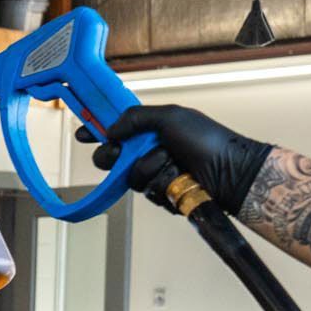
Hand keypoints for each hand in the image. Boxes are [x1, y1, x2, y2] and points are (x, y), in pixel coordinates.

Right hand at [77, 104, 273, 214]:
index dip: (97, 130)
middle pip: (112, 157)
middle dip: (114, 156)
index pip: (116, 128)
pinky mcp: (160, 193)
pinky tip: (176, 179)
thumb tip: (110, 130)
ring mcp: (154, 173)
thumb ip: (136, 118)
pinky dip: (161, 185)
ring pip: (130, 177)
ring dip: (150, 169)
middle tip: (117, 154)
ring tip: (172, 163)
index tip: (82, 133)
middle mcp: (149, 150)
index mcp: (150, 129)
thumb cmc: (207, 140)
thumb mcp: (170, 117)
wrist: (229, 171)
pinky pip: (147, 192)